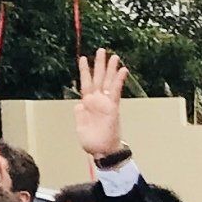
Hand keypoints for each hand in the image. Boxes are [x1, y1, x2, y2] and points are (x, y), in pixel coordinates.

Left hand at [73, 49, 128, 164]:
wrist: (103, 152)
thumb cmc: (92, 142)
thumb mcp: (80, 127)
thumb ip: (79, 114)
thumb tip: (79, 104)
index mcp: (87, 104)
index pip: (85, 83)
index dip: (84, 70)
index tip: (83, 58)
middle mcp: (97, 101)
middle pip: (98, 78)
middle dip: (100, 64)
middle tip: (101, 50)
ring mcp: (105, 103)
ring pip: (108, 82)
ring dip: (110, 69)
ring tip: (114, 56)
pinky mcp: (113, 108)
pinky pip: (116, 91)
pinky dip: (118, 80)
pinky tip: (122, 70)